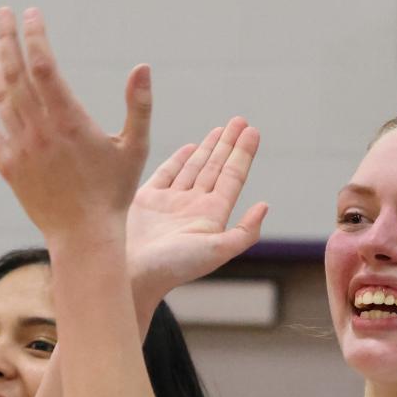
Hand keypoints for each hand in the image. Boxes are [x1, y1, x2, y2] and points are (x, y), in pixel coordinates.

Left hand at [0, 6, 152, 243]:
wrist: (85, 236)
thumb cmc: (115, 193)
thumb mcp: (136, 148)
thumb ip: (138, 105)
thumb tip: (143, 67)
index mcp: (70, 122)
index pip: (44, 66)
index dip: (35, 36)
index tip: (33, 13)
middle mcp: (40, 131)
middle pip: (14, 73)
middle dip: (6, 37)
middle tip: (3, 13)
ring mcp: (20, 148)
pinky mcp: (8, 166)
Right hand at [126, 118, 268, 310]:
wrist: (130, 276)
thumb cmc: (172, 267)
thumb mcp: (215, 250)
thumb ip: (243, 232)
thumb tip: (265, 206)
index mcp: (211, 216)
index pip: (232, 177)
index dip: (243, 153)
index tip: (253, 130)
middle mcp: (194, 207)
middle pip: (217, 168)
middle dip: (229, 144)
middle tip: (241, 120)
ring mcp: (171, 203)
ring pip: (194, 168)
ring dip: (208, 148)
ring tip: (221, 129)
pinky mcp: (147, 201)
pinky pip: (167, 174)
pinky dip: (180, 160)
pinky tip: (191, 147)